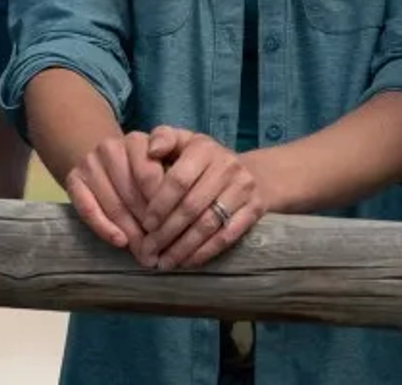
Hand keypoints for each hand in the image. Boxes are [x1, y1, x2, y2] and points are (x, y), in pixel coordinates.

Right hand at [64, 131, 164, 251]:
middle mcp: (110, 148)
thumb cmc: (140, 169)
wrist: (103, 160)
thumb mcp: (160, 164)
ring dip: (130, 232)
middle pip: (132, 193)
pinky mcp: (73, 180)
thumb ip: (169, 182)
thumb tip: (179, 221)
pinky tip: (120, 242)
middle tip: (161, 249)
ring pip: (113, 204)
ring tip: (144, 253)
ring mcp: (89, 164)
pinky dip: (104, 228)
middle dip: (148, 226)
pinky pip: (88, 209)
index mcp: (136, 141)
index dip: (163, 206)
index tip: (174, 229)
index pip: (150, 175)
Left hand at [136, 128, 265, 270]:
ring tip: (164, 262)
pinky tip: (188, 262)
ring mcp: (244, 187)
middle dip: (167, 232)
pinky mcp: (256, 208)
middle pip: (192, 206)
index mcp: (203, 148)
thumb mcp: (182, 141)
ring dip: (183, 247)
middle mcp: (227, 165)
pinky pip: (227, 235)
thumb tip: (150, 149)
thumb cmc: (201, 159)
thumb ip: (162, 139)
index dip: (160, 205)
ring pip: (208, 224)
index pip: (178, 180)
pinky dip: (205, 252)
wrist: (248, 171)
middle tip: (149, 251)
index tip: (145, 225)